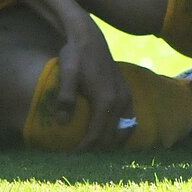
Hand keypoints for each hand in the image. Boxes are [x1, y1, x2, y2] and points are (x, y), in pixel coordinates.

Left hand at [55, 20, 133, 149]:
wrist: (89, 37)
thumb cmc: (75, 55)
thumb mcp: (66, 73)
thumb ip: (65, 97)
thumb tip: (61, 122)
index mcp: (105, 99)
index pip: (97, 135)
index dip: (85, 148)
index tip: (72, 155)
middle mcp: (120, 100)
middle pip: (111, 137)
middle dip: (97, 149)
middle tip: (80, 153)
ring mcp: (126, 96)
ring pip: (124, 130)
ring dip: (110, 142)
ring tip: (94, 147)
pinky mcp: (127, 92)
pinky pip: (129, 120)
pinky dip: (120, 131)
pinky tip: (107, 132)